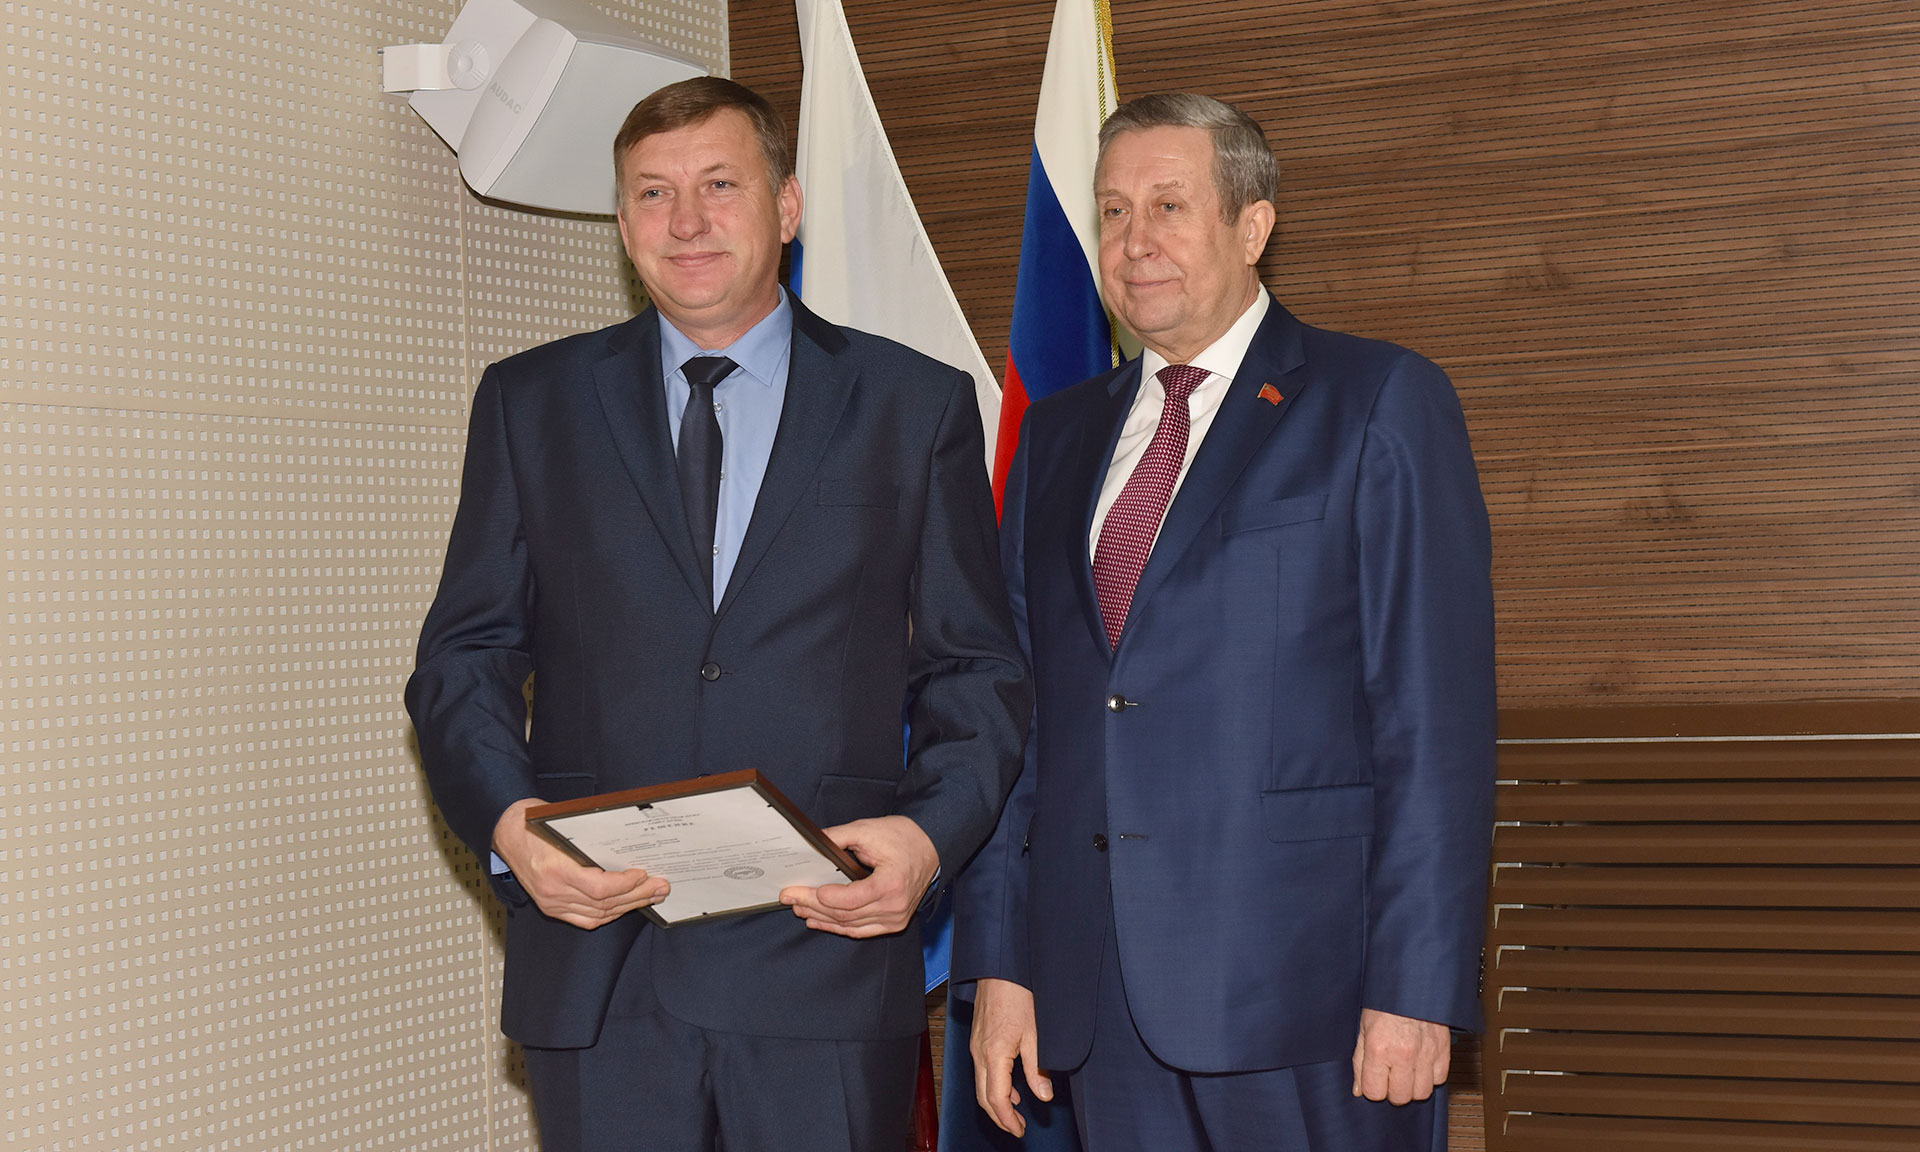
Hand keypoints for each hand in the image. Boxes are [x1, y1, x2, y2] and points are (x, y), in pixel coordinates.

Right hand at [492, 797, 666, 928]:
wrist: (506, 832)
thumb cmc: (534, 822)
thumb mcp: (564, 824)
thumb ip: (594, 841)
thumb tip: (630, 849)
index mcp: (556, 869)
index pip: (600, 887)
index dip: (626, 884)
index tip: (644, 874)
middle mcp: (553, 891)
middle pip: (604, 903)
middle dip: (637, 896)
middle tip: (661, 887)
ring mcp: (551, 902)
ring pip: (598, 914)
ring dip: (627, 906)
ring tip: (650, 897)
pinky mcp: (551, 907)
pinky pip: (585, 919)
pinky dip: (608, 915)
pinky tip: (624, 907)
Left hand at [780, 815, 938, 937]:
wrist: (932, 848)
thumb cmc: (904, 838)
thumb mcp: (869, 830)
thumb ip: (838, 837)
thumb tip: (810, 843)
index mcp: (892, 883)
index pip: (851, 899)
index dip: (823, 897)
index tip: (800, 891)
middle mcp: (895, 906)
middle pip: (845, 914)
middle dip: (812, 905)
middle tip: (789, 897)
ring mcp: (895, 918)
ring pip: (849, 925)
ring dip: (821, 918)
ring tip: (798, 908)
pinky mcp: (893, 923)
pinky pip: (860, 930)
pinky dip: (837, 927)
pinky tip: (818, 921)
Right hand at [970, 977, 1050, 1136]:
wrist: (1001, 969)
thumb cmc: (1018, 995)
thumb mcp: (1036, 1035)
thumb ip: (1038, 1069)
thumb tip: (1044, 1095)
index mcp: (993, 1055)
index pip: (997, 1099)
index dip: (1008, 1120)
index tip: (1020, 1130)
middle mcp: (979, 1054)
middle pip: (984, 1097)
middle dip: (999, 1118)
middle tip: (1018, 1128)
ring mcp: (976, 1046)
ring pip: (981, 1085)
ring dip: (996, 1103)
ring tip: (1016, 1113)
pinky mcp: (978, 1040)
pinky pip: (982, 1071)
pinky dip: (994, 1086)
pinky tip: (1011, 1089)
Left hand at [1351, 1008, 1450, 1103]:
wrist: (1411, 981)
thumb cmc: (1384, 1002)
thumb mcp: (1362, 1029)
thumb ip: (1359, 1062)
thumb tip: (1359, 1089)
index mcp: (1378, 1048)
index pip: (1375, 1092)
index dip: (1372, 1089)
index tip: (1374, 1080)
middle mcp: (1403, 1054)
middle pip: (1400, 1097)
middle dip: (1392, 1091)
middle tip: (1390, 1077)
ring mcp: (1425, 1053)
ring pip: (1422, 1093)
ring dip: (1413, 1087)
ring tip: (1407, 1072)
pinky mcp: (1443, 1050)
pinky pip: (1440, 1079)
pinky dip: (1431, 1077)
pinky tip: (1421, 1064)